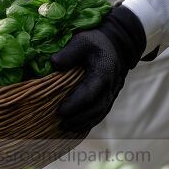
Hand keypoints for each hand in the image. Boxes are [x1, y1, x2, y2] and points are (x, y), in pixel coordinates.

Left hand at [51, 4, 148, 132]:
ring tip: (66, 128)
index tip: (60, 111)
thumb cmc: (95, 41)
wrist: (115, 44)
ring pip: (100, 113)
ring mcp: (112, 92)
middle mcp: (110, 86)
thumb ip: (69, 52)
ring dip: (84, 122)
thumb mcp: (82, 40)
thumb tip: (54, 64)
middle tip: (61, 124)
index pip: (90, 93)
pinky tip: (77, 127)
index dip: (75, 104)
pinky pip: (102, 112)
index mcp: (103, 73)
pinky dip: (90, 121)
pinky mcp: (109, 96)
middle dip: (79, 118)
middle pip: (96, 108)